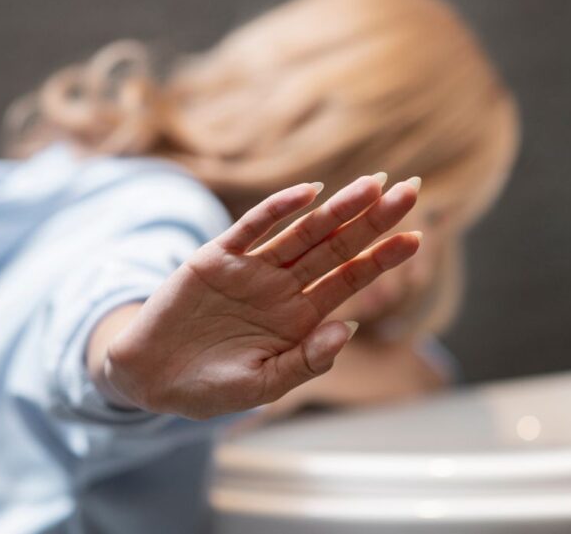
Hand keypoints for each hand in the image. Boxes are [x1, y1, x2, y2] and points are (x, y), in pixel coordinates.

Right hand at [103, 174, 420, 418]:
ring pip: (303, 231)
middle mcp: (284, 286)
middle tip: (412, 189)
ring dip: (338, 208)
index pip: (352, 279)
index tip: (420, 237)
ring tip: (373, 184)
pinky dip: (278, 209)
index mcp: (302, 317)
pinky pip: (252, 228)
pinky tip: (309, 192)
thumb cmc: (212, 387)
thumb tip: (349, 328)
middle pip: (338, 246)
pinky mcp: (217, 258)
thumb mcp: (265, 385)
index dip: (385, 258)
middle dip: (374, 219)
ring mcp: (253, 269)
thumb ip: (307, 361)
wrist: (151, 379)